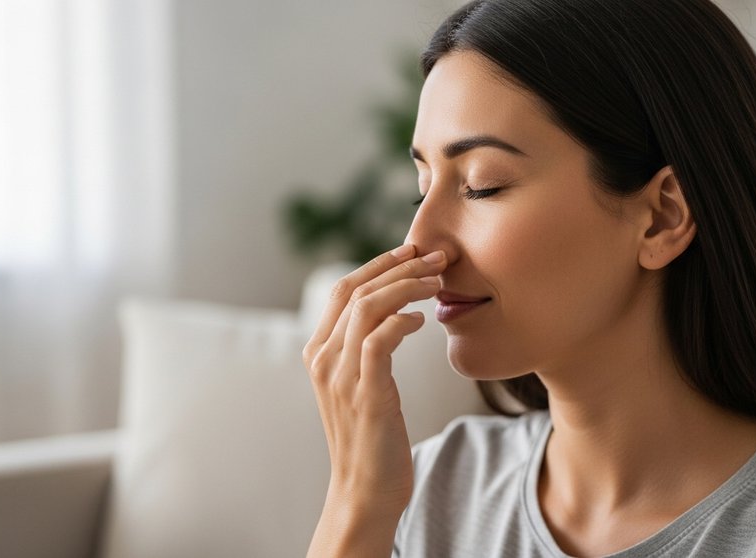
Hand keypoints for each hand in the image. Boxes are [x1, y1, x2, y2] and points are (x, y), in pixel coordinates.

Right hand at [304, 244, 446, 517]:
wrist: (364, 494)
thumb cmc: (372, 439)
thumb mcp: (361, 387)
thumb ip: (366, 351)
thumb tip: (395, 314)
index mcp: (319, 353)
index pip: (344, 289)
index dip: (378, 263)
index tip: (412, 250)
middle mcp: (323, 360)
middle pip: (357, 290)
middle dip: (399, 265)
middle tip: (436, 255)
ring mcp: (341, 378)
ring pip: (368, 308)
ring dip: (406, 286)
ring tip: (437, 282)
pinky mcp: (365, 396)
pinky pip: (379, 341)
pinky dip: (402, 322)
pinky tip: (423, 321)